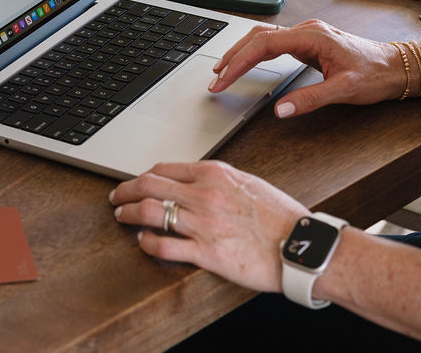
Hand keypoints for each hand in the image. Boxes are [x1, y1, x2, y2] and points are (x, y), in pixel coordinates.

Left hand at [109, 161, 307, 292]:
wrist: (304, 246)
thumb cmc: (281, 217)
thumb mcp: (247, 183)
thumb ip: (217, 180)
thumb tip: (191, 180)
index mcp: (214, 174)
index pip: (164, 168)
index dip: (142, 175)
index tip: (135, 182)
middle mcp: (205, 195)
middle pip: (148, 186)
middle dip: (125, 190)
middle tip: (116, 197)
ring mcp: (203, 224)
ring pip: (149, 212)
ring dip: (128, 213)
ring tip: (121, 216)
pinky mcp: (207, 253)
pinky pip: (164, 245)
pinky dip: (147, 242)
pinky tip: (143, 241)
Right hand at [207, 19, 404, 117]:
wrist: (398, 67)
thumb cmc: (376, 74)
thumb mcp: (345, 90)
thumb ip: (310, 99)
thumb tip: (280, 110)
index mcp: (312, 37)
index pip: (263, 45)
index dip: (239, 62)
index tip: (223, 80)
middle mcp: (306, 31)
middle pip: (257, 37)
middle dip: (232, 57)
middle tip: (215, 79)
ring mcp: (306, 35)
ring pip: (263, 37)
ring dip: (240, 52)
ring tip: (223, 70)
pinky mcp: (308, 43)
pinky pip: (273, 43)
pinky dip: (254, 53)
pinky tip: (247, 63)